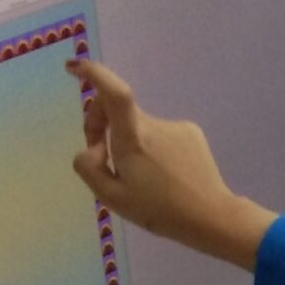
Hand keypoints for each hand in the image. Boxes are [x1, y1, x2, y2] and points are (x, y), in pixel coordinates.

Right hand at [69, 60, 275, 267]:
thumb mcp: (112, 197)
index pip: (113, 93)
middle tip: (100, 158)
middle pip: (117, 109)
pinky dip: (152, 148)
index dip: (93, 74)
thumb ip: (89, 167)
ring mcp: (176, 126)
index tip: (74, 67)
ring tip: (139, 177)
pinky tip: (163, 174)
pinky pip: (161, 134)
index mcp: (133, 138)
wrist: (210, 216)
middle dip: (100, 125)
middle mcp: (155, 124)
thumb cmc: (159, 210)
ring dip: (128, 142)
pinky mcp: (191, 132)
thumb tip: (91, 148)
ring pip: (139, 126)